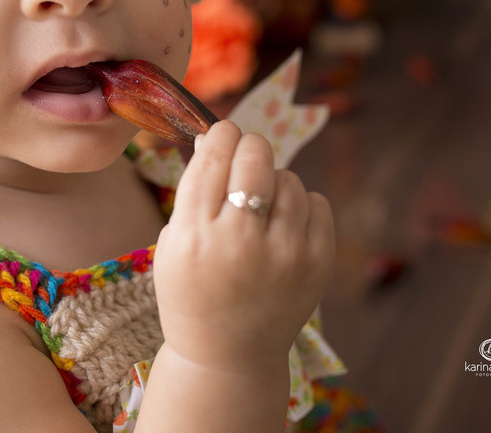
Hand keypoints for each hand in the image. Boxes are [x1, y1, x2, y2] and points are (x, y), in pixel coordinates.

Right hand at [152, 121, 335, 372]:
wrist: (229, 356)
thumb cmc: (193, 292)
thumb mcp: (172, 244)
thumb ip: (194, 190)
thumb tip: (219, 136)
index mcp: (196, 235)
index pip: (215, 155)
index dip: (221, 135)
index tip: (224, 134)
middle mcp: (240, 241)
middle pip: (255, 156)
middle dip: (249, 148)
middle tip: (246, 159)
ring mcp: (284, 253)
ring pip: (288, 178)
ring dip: (275, 182)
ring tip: (263, 208)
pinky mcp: (317, 262)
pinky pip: (317, 202)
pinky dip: (302, 206)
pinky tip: (285, 227)